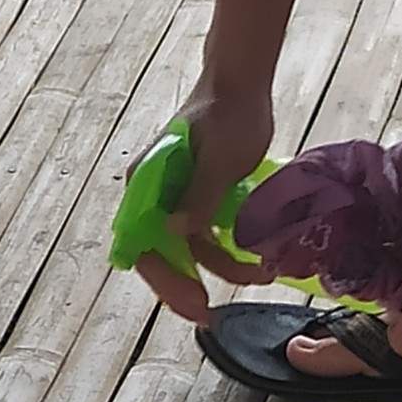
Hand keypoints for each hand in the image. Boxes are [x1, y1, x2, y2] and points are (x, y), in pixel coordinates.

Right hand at [131, 86, 276, 324]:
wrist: (242, 86)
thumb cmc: (226, 113)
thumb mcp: (217, 157)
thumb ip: (199, 195)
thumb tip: (177, 233)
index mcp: (145, 184)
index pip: (143, 244)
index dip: (165, 279)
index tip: (192, 304)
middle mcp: (155, 196)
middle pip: (163, 254)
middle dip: (187, 286)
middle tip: (211, 315)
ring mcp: (177, 200)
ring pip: (190, 250)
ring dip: (220, 268)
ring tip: (258, 276)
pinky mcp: (200, 199)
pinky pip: (208, 237)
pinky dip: (229, 252)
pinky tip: (254, 263)